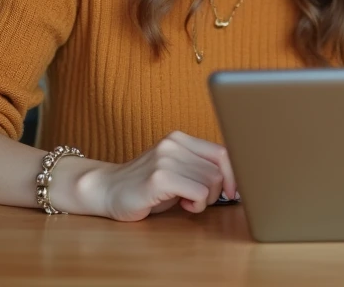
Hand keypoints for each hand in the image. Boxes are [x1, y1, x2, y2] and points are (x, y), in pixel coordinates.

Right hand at [74, 131, 236, 221]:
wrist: (107, 190)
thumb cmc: (146, 186)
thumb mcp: (176, 170)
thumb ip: (199, 167)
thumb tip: (236, 177)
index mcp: (180, 138)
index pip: (222, 151)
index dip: (234, 173)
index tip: (233, 190)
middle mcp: (173, 144)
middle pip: (219, 169)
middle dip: (216, 191)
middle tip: (199, 200)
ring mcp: (165, 159)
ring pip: (211, 181)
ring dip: (206, 199)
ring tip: (187, 201)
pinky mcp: (159, 177)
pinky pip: (198, 192)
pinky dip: (197, 204)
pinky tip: (183, 205)